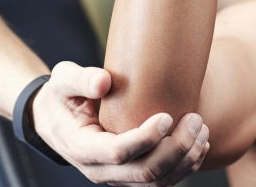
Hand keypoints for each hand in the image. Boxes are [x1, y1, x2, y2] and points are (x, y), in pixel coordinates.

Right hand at [33, 61, 209, 185]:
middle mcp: (99, 171)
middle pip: (143, 172)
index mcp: (81, 148)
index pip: (117, 152)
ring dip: (184, 160)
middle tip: (195, 118)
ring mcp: (116, 178)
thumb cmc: (61, 96)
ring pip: (156, 183)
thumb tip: (103, 81)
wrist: (54, 119)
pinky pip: (160, 182)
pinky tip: (200, 146)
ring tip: (201, 130)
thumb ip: (80, 79)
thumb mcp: (62, 81)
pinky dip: (183, 167)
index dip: (145, 138)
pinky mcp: (130, 177)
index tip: (167, 116)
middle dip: (175, 149)